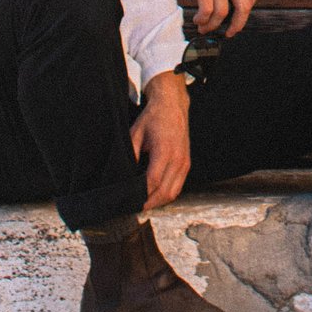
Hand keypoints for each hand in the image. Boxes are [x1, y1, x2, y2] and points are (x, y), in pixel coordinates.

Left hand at [132, 71, 191, 209]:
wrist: (172, 105)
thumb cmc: (153, 118)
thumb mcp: (135, 134)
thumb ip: (131, 155)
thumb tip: (124, 176)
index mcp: (165, 150)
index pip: (153, 181)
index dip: (141, 194)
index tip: (130, 201)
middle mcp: (178, 158)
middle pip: (165, 192)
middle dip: (149, 203)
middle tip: (134, 207)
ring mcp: (185, 162)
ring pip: (173, 192)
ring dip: (159, 201)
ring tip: (144, 204)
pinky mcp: (187, 163)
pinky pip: (178, 186)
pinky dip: (167, 194)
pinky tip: (155, 195)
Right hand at [140, 0, 259, 35]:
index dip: (247, 8)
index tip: (239, 16)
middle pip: (244, 6)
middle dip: (237, 24)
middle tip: (229, 33)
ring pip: (222, 12)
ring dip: (213, 24)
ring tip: (203, 26)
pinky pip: (207, 9)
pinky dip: (203, 19)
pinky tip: (197, 19)